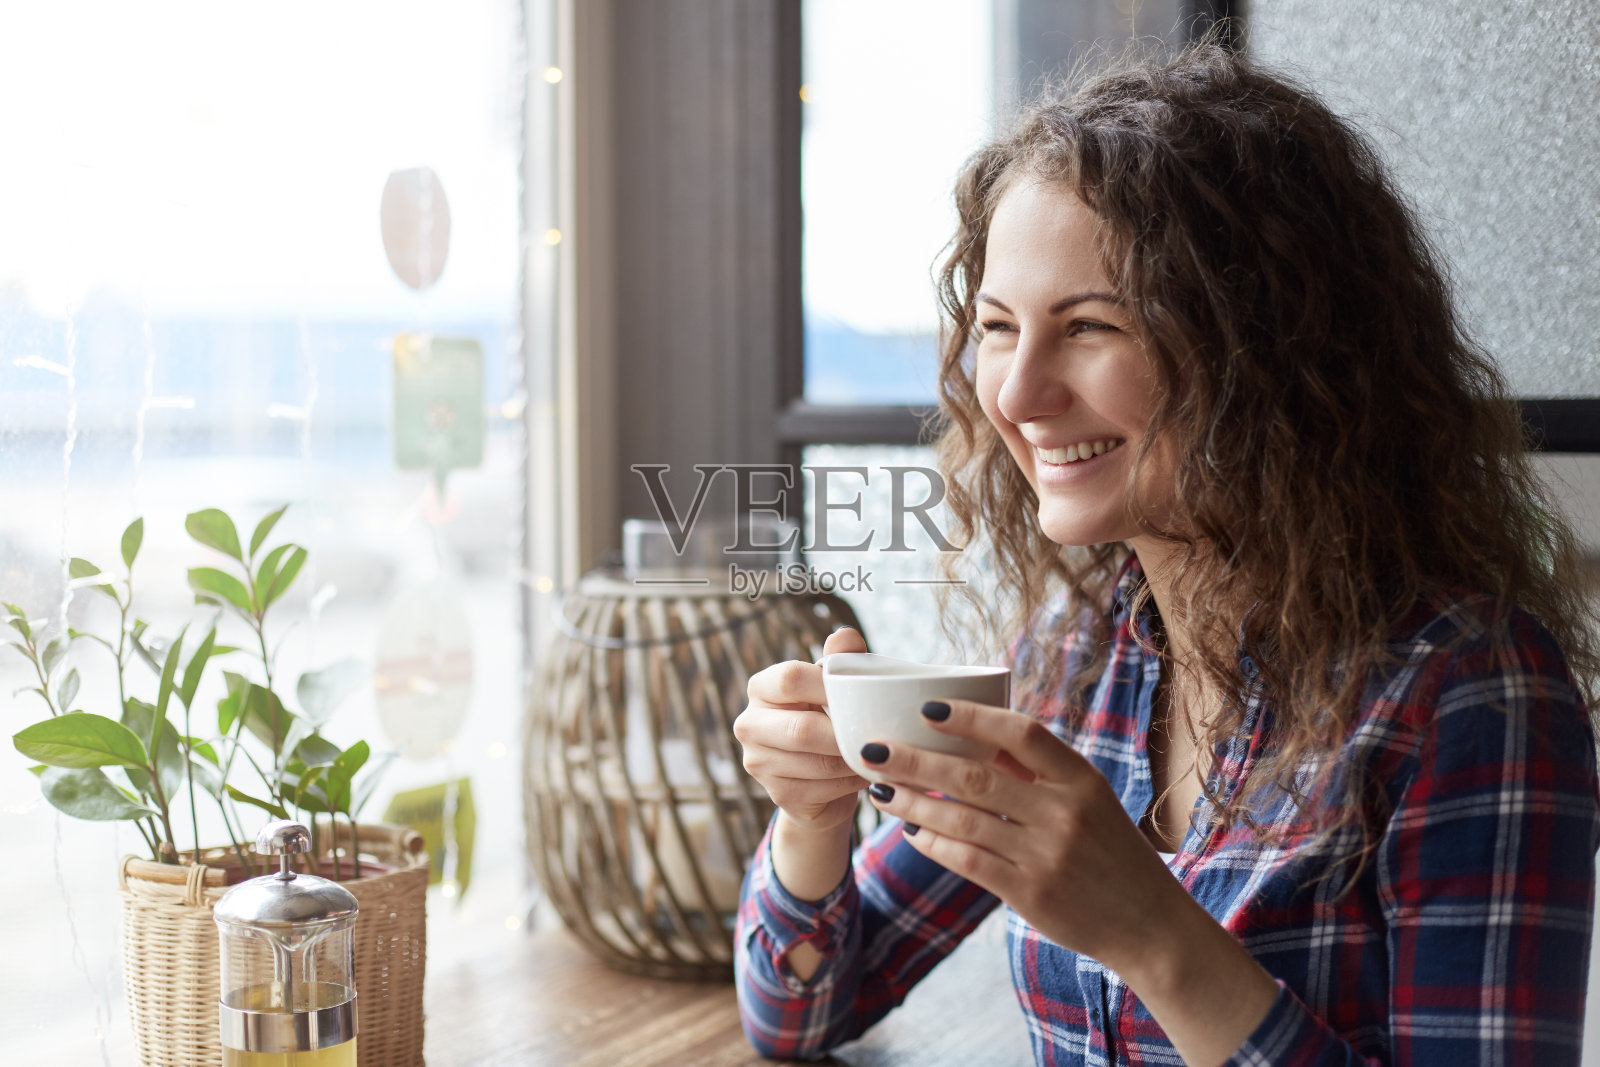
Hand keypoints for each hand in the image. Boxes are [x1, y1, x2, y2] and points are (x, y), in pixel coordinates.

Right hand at [733, 626, 869, 833]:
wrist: (822, 780)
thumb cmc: (829, 721)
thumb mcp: (836, 688)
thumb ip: (841, 659)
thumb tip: (846, 636)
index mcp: (761, 688)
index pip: (790, 679)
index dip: (828, 686)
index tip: (857, 695)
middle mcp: (749, 724)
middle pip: (802, 729)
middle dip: (844, 734)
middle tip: (873, 733)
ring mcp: (758, 763)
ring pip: (817, 763)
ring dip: (853, 760)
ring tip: (874, 753)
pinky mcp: (777, 794)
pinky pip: (823, 788)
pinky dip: (850, 782)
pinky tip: (862, 773)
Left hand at [859, 697, 1182, 969]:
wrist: (1149, 925)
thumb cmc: (1111, 853)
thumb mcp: (1090, 801)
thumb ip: (1038, 773)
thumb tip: (978, 736)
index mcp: (1081, 778)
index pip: (1021, 733)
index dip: (972, 718)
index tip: (928, 708)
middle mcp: (1064, 812)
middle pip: (976, 775)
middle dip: (916, 760)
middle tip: (872, 748)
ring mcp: (1047, 854)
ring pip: (963, 819)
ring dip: (914, 803)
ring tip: (880, 790)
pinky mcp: (1031, 893)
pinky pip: (969, 862)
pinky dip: (935, 845)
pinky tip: (912, 831)